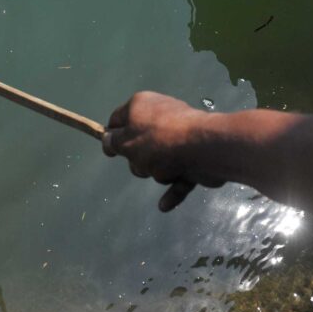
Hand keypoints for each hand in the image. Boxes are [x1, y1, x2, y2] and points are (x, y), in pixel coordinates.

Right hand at [102, 92, 225, 207]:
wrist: (204, 149)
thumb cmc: (158, 142)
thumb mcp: (125, 142)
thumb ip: (113, 142)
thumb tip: (108, 139)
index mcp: (141, 106)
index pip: (117, 119)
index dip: (112, 136)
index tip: (111, 152)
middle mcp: (161, 117)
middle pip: (138, 145)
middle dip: (138, 161)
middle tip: (143, 162)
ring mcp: (181, 137)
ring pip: (159, 162)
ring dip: (158, 172)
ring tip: (166, 171)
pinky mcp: (195, 156)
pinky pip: (178, 175)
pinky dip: (173, 188)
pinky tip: (165, 204)